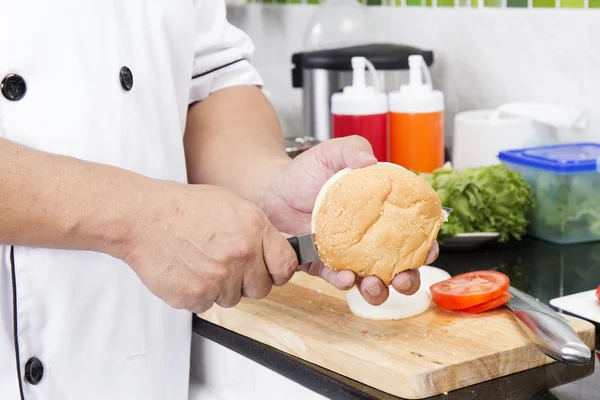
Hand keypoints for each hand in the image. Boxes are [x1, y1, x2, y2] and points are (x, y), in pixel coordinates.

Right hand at [120, 181, 297, 313]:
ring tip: (202, 262)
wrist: (143, 217)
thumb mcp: (232, 204)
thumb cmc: (184, 208)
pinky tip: (188, 271)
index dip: (279, 271)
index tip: (272, 271)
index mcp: (254, 229)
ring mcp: (217, 278)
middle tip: (229, 266)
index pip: (286, 265)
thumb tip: (275, 252)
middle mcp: (240, 255)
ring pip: (232, 299)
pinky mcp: (195, 296)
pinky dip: (198, 293)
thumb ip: (258, 230)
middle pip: (262, 289)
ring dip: (221, 287)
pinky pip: (206, 305)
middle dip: (248, 281)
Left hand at [264, 136, 439, 305]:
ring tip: (374, 284)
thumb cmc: (305, 172)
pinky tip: (345, 277)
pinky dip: (344, 282)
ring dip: (379, 290)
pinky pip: (337, 279)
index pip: (412, 232)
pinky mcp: (323, 264)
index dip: (426, 245)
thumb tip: (370, 160)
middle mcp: (368, 237)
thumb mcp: (331, 153)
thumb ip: (352, 149)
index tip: (429, 250)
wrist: (270, 189)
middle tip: (404, 277)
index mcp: (380, 212)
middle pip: (399, 266)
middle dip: (408, 279)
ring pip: (371, 281)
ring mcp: (347, 254)